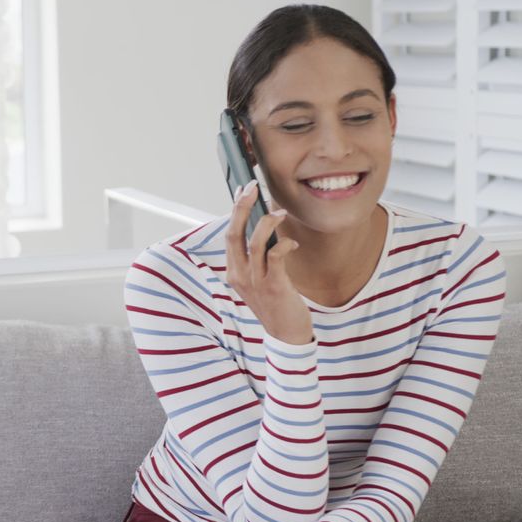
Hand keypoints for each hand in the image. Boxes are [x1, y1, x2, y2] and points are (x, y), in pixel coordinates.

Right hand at [224, 180, 313, 344]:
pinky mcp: (273, 286)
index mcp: (233, 272)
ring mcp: (255, 281)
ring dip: (266, 223)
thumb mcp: (258, 280)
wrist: (286, 334)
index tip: (242, 191)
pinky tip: (292, 243)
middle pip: (234, 234)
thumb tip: (262, 228)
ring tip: (280, 213)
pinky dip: (284, 244)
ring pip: (254, 242)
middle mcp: (239, 275)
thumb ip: (257, 258)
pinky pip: (275, 256)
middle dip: (242, 207)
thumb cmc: (276, 303)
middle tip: (252, 187)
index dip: (235, 211)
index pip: (229, 236)